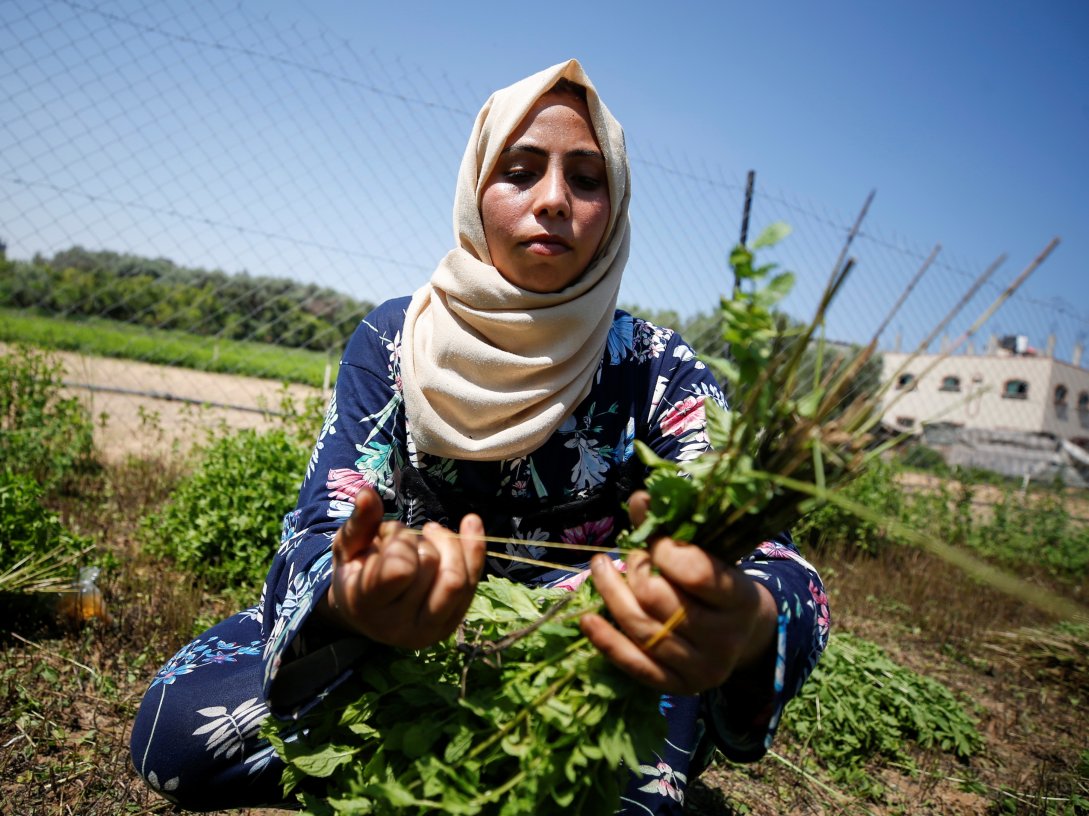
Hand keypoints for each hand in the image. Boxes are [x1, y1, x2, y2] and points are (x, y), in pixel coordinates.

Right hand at [321, 488, 485, 649]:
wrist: (367, 612)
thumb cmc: (356, 574)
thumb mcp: (348, 548)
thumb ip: (359, 523)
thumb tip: (366, 492)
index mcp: (368, 606)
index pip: (400, 569)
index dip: (400, 542)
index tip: (388, 535)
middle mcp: (401, 626)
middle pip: (431, 566)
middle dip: (420, 540)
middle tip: (407, 537)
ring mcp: (431, 629)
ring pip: (458, 578)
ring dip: (448, 544)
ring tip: (430, 534)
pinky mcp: (453, 623)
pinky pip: (474, 581)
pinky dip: (475, 548)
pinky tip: (471, 522)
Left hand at [580, 491, 777, 694]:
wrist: (746, 635)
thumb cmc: (723, 583)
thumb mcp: (711, 553)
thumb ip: (675, 528)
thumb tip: (641, 498)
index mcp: (741, 600)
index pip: (696, 574)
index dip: (665, 549)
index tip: (654, 539)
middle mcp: (724, 640)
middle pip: (659, 600)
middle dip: (637, 570)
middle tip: (632, 556)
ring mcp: (701, 669)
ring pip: (641, 628)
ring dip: (611, 593)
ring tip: (601, 568)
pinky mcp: (677, 687)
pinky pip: (634, 664)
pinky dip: (606, 640)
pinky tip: (586, 618)